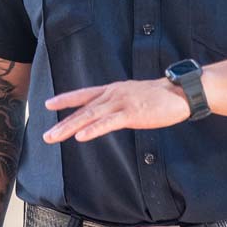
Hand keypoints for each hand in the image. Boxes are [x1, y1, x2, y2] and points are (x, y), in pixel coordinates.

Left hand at [43, 78, 190, 142]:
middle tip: (46, 135)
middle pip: (83, 109)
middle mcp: (113, 94)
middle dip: (62, 122)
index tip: (48, 104)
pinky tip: (81, 136)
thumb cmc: (159, 96)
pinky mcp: (131, 113)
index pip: (84, 94)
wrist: (180, 92)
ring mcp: (121, 103)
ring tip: (54, 137)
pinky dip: (93, 130)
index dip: (65, 99)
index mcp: (113, 90)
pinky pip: (108, 123)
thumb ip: (118, 103)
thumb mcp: (133, 95)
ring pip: (90, 116)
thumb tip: (108, 113)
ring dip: (70, 127)